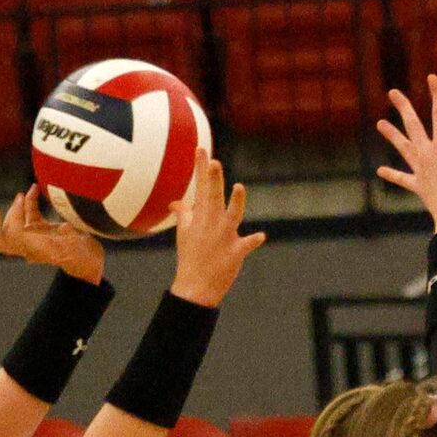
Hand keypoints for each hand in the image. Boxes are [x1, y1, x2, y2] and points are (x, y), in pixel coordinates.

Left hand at [0, 187, 103, 284]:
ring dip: (18, 207)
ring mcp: (36, 238)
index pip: (7, 238)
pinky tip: (35, 189)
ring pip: (15, 224)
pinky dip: (29, 203)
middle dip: (10, 213)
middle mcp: (30, 245)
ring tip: (26, 192)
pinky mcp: (43, 232)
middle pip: (4, 234)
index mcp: (34, 248)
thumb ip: (70, 237)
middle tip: (20, 199)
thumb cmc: (87, 257)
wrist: (92, 263)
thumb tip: (65, 228)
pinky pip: (29, 217)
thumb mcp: (80, 246)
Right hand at [169, 154, 265, 308]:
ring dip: (236, 202)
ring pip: (232, 216)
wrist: (195, 287)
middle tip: (214, 162)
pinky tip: (261, 236)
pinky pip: (247, 244)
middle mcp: (212, 224)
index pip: (201, 188)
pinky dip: (254, 241)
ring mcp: (224, 238)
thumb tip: (176, 203)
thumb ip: (184, 215)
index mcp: (201, 217)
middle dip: (213, 179)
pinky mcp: (235, 252)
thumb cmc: (190, 258)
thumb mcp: (183, 234)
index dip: (201, 168)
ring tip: (239, 187)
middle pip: (214, 197)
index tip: (201, 150)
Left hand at [376, 77, 436, 231]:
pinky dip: (392, 174)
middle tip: (392, 92)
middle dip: (404, 107)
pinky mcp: (419, 187)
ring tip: (380, 124)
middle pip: (413, 126)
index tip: (431, 77)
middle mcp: (427, 155)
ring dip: (392, 135)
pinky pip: (403, 179)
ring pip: (403, 148)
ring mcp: (421, 171)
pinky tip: (381, 170)